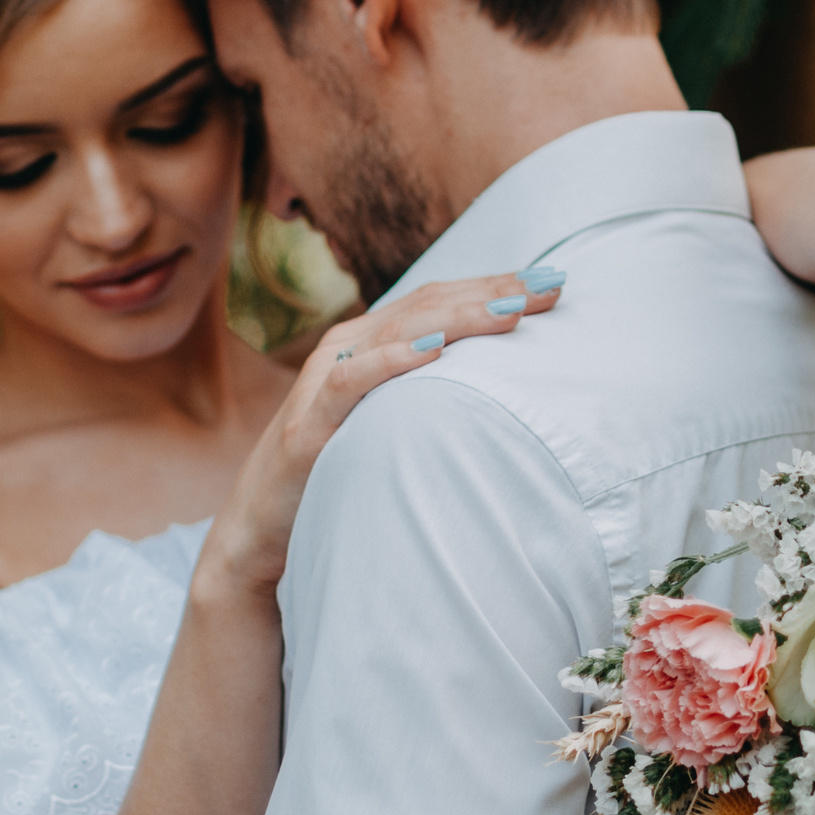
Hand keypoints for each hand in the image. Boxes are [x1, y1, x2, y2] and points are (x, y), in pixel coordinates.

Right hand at [204, 269, 562, 596]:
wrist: (262, 531)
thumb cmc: (338, 474)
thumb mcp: (391, 423)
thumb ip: (432, 396)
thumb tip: (505, 387)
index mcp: (369, 345)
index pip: (439, 301)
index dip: (493, 286)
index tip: (552, 282)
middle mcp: (346, 352)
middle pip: (426, 306)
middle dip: (491, 292)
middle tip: (550, 285)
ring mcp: (323, 386)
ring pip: (396, 332)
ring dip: (458, 317)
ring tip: (511, 308)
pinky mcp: (308, 429)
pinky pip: (351, 383)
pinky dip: (393, 362)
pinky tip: (435, 351)